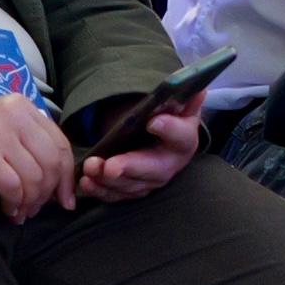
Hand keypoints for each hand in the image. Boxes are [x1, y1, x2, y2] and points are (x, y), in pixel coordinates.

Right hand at [0, 99, 80, 222]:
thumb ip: (29, 144)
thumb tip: (61, 180)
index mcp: (21, 105)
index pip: (60, 143)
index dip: (66, 176)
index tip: (64, 200)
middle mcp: (13, 113)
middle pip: (51, 161)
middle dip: (48, 193)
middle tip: (35, 210)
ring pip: (34, 176)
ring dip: (30, 202)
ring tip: (18, 212)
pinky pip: (12, 186)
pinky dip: (13, 203)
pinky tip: (6, 210)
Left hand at [74, 104, 199, 202]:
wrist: (158, 139)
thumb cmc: (167, 120)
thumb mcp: (178, 106)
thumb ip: (185, 98)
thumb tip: (199, 89)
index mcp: (184, 141)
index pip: (181, 137)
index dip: (169, 130)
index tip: (152, 122)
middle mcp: (169, 165)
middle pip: (153, 170)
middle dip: (130, 167)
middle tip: (111, 166)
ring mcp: (149, 182)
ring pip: (130, 186)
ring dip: (108, 180)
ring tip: (91, 167)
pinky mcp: (131, 190)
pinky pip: (115, 195)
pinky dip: (99, 190)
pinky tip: (86, 182)